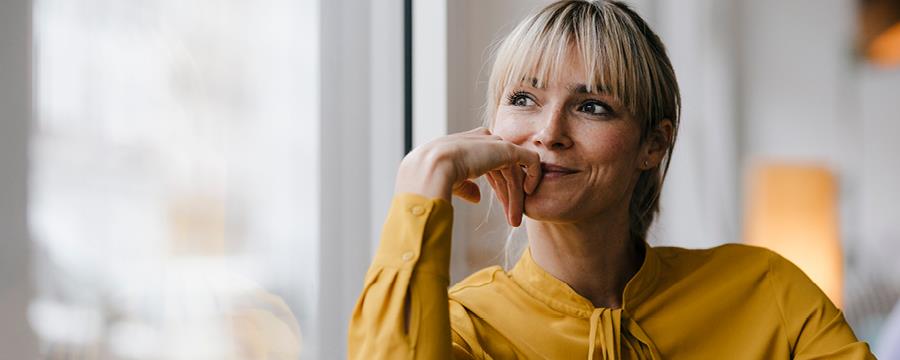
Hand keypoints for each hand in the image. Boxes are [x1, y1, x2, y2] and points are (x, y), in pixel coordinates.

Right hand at [394, 127, 541, 226]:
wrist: (431, 168)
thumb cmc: (432, 177)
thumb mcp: (451, 181)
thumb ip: (466, 186)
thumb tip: (478, 197)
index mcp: (468, 145)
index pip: (491, 164)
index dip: (498, 185)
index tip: (500, 205)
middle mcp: (483, 141)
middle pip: (504, 169)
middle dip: (508, 195)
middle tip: (512, 219)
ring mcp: (495, 143)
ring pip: (514, 171)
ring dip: (515, 197)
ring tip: (515, 220)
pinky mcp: (507, 149)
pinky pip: (530, 160)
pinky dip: (534, 176)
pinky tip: (528, 194)